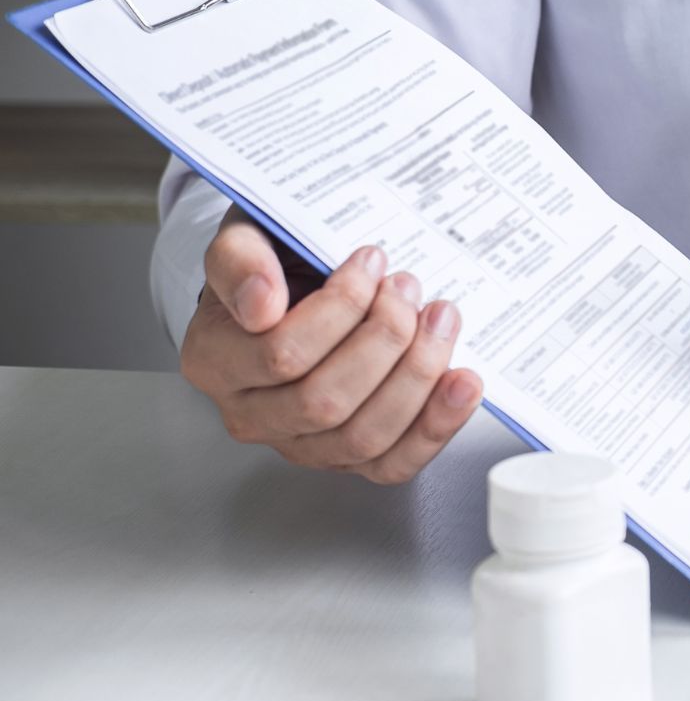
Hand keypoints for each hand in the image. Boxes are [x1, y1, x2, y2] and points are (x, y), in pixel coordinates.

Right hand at [179, 206, 483, 483]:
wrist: (295, 284)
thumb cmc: (273, 263)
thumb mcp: (245, 237)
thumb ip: (238, 260)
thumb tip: (261, 304)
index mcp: (215, 361)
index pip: (279, 353)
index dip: (340, 308)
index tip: (372, 260)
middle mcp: (251, 414)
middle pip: (325, 402)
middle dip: (384, 340)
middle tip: (409, 289)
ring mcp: (302, 445)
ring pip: (363, 437)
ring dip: (416, 376)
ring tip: (440, 320)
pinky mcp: (351, 460)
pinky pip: (394, 464)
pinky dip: (436, 425)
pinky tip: (463, 382)